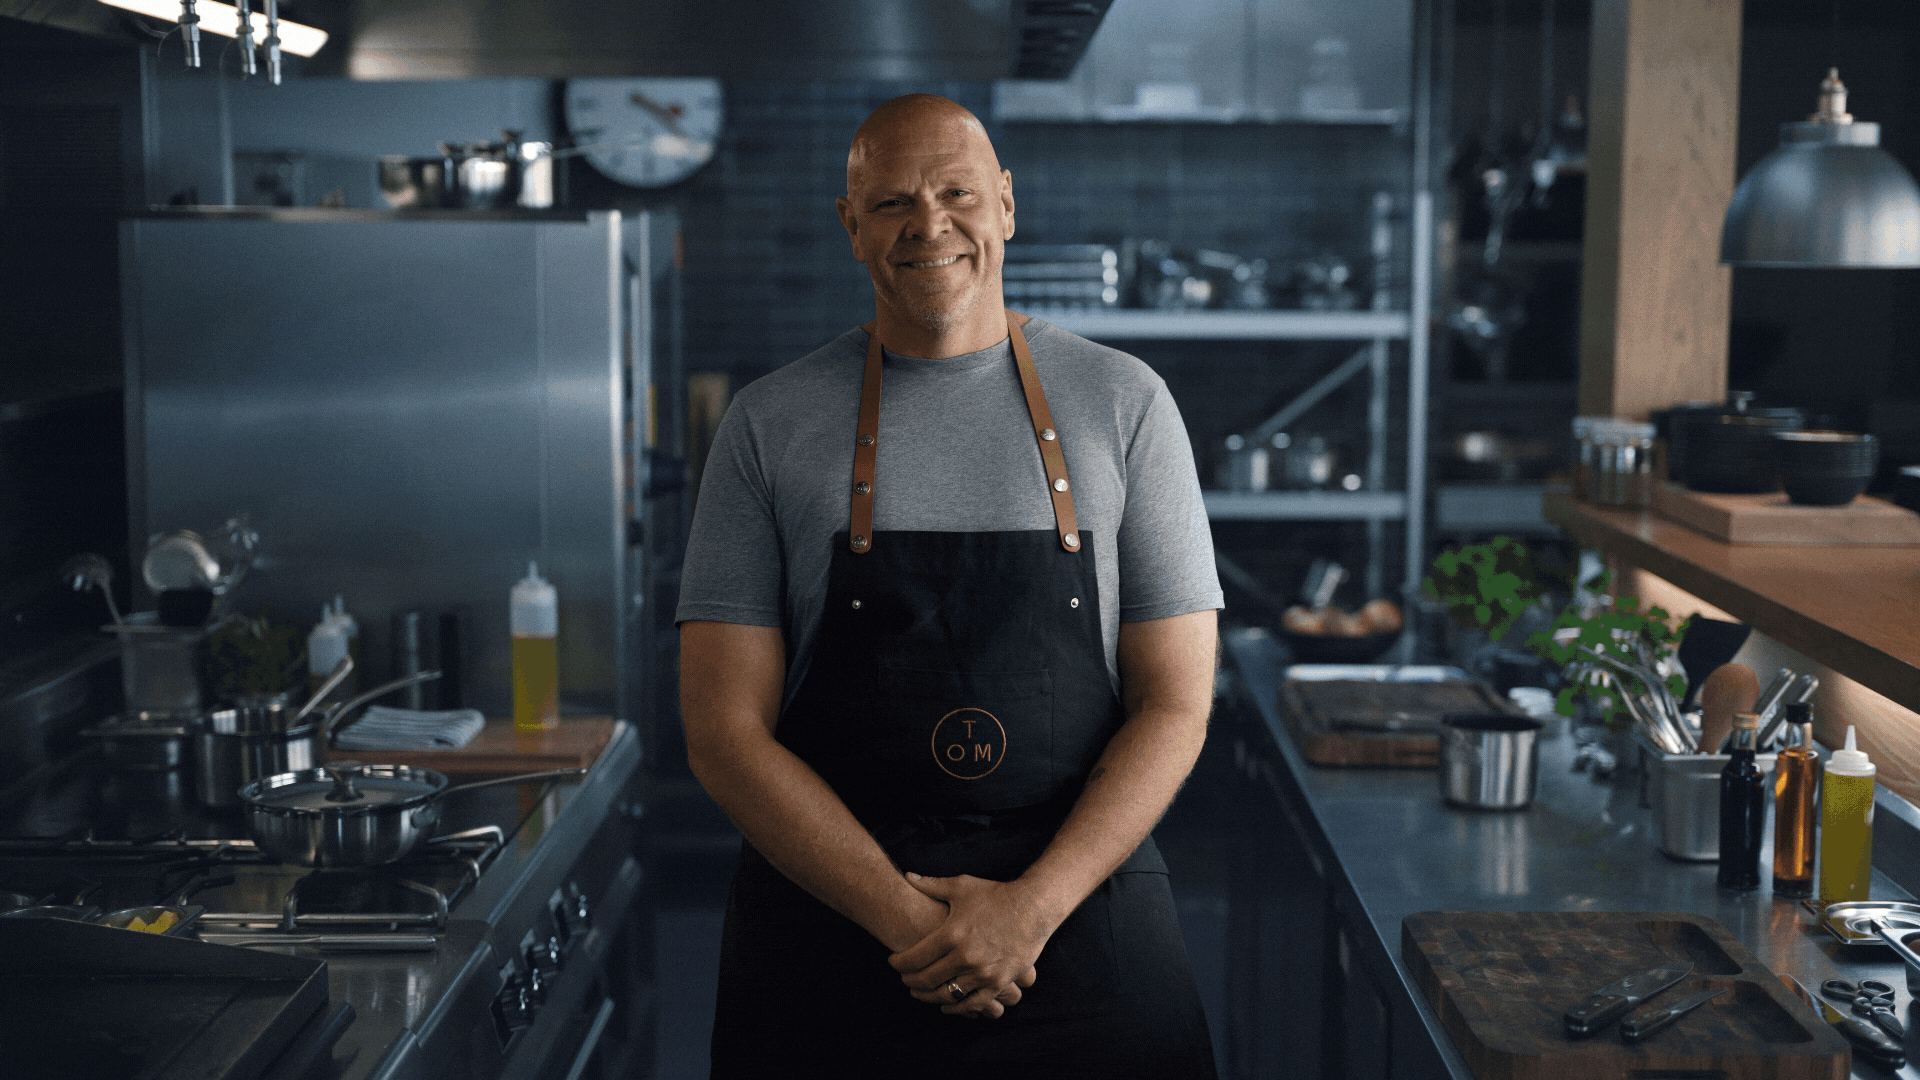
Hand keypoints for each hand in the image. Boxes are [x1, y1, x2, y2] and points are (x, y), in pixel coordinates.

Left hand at [889, 872, 1054, 1017]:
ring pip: (946, 995)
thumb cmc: (996, 895)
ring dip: (929, 997)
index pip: (914, 958)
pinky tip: (946, 1006)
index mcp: (951, 934)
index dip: (898, 963)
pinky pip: (973, 1004)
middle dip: (910, 981)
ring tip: (920, 993)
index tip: (893, 962)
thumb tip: (907, 875)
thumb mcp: (961, 886)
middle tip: (904, 979)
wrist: (1034, 907)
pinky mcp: (999, 982)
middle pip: (926, 979)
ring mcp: (983, 973)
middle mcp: (965, 957)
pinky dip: (957, 1008)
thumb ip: (931, 884)